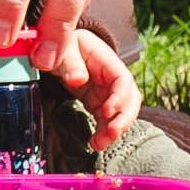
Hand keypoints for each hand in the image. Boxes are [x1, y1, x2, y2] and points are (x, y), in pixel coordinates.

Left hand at [32, 16, 145, 149]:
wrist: (60, 48)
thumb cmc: (63, 46)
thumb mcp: (64, 49)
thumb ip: (69, 62)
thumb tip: (78, 80)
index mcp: (105, 59)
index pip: (122, 79)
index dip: (120, 97)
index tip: (107, 111)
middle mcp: (112, 76)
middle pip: (130, 98)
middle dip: (124, 118)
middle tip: (111, 133)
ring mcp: (107, 90)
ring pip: (121, 112)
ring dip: (114, 129)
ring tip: (99, 144)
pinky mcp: (100, 102)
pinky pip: (108, 119)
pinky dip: (104, 132)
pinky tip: (95, 143)